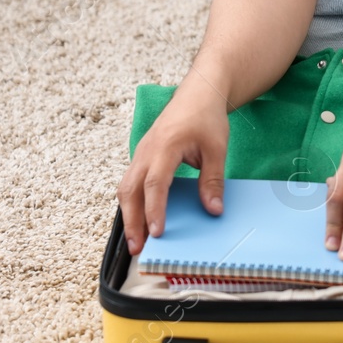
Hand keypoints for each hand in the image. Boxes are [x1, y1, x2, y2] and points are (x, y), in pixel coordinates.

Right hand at [116, 88, 230, 254]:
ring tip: (136, 241)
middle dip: (132, 221)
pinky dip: (131, 203)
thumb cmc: (206, 118)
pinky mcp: (141, 157)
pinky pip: (130, 183)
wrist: (198, 94)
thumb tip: (213, 209)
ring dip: (128, 215)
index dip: (154, 209)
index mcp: (165, 146)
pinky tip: (139, 221)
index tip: (157, 232)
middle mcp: (146, 151)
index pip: (155, 183)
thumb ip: (213, 180)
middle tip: (138, 248)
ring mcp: (140, 153)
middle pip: (130, 190)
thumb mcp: (216, 149)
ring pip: (125, 188)